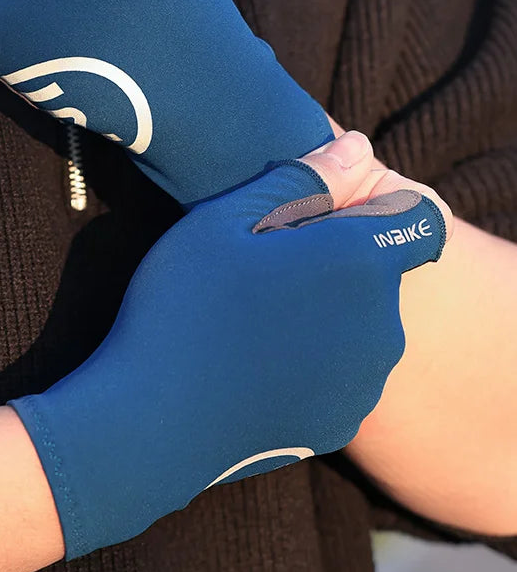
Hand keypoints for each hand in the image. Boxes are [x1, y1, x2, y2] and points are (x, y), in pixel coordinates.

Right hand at [10, 131, 450, 558]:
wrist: (151, 423)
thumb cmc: (181, 306)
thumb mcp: (224, 220)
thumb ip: (301, 178)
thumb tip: (357, 148)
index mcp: (357, 262)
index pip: (420, 219)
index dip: (386, 207)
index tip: (334, 215)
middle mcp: (382, 324)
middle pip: (380, 274)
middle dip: (338, 262)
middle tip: (264, 269)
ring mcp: (365, 380)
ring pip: (362, 326)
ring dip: (327, 314)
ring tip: (254, 321)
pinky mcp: (342, 422)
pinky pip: (343, 376)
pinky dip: (314, 365)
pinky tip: (255, 367)